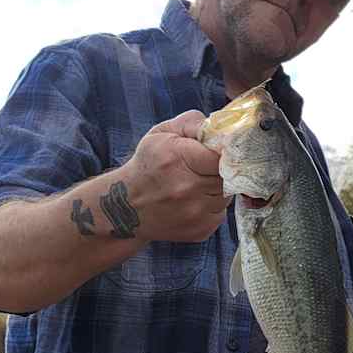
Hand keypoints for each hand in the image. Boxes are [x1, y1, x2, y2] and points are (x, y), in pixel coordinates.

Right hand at [121, 110, 228, 242]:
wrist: (126, 208)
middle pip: (226, 175)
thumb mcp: (162, 133)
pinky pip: (220, 212)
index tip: (214, 153)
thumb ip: (193, 123)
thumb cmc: (146, 166)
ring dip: (216, 188)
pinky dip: (212, 206)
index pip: (221, 155)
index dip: (221, 152)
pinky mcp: (201, 230)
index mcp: (179, 159)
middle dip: (218, 170)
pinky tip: (193, 201)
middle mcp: (188, 188)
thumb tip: (219, 126)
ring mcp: (195, 213)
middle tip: (202, 168)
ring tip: (195, 185)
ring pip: (226, 195)